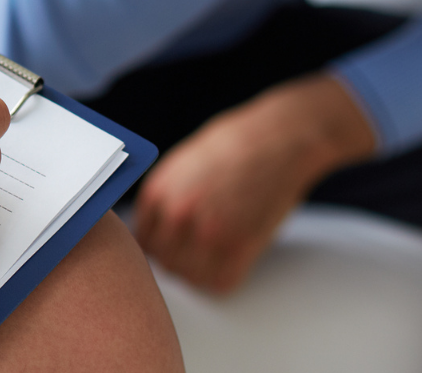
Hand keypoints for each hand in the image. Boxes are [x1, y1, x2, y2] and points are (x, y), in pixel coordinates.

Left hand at [133, 74, 373, 292]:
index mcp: (159, 190)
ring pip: (189, 276)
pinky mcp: (240, 245)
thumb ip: (167, 194)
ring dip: (199, 273)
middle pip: (164, 261)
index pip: (144, 239)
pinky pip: (220, 282)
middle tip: (195, 255)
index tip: (171, 247)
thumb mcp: (182, 162)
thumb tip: (158, 225)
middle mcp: (177, 213)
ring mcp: (208, 232)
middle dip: (177, 260)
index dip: (159, 246)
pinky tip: (230, 263)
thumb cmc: (234, 144)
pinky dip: (223, 279)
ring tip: (213, 258)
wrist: (277, 140)